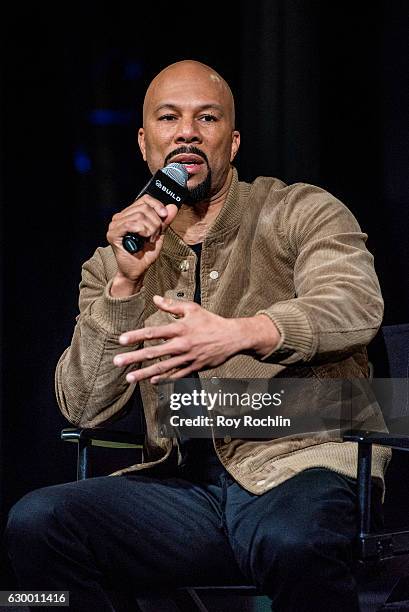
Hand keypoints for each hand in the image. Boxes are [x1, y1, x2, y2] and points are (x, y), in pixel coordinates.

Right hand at [107, 196, 178, 294]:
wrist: (136, 271)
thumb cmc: (144, 255)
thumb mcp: (159, 235)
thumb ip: (164, 221)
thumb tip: (172, 207)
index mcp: (130, 215)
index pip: (144, 199)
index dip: (157, 205)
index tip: (165, 215)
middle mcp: (121, 217)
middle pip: (144, 207)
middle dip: (155, 222)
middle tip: (155, 235)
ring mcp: (115, 225)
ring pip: (139, 215)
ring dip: (150, 229)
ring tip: (149, 239)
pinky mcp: (113, 234)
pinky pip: (130, 224)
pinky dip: (142, 231)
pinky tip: (144, 238)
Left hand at [113, 296, 280, 382]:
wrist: (232, 338)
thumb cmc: (211, 321)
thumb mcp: (193, 309)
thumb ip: (172, 305)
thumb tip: (155, 299)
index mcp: (180, 329)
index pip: (153, 332)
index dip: (136, 336)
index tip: (122, 340)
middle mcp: (181, 345)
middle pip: (153, 352)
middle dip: (134, 358)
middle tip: (117, 362)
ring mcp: (187, 358)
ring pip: (162, 367)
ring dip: (144, 373)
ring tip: (129, 378)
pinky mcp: (194, 367)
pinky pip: (176, 375)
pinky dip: (164, 378)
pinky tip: (152, 380)